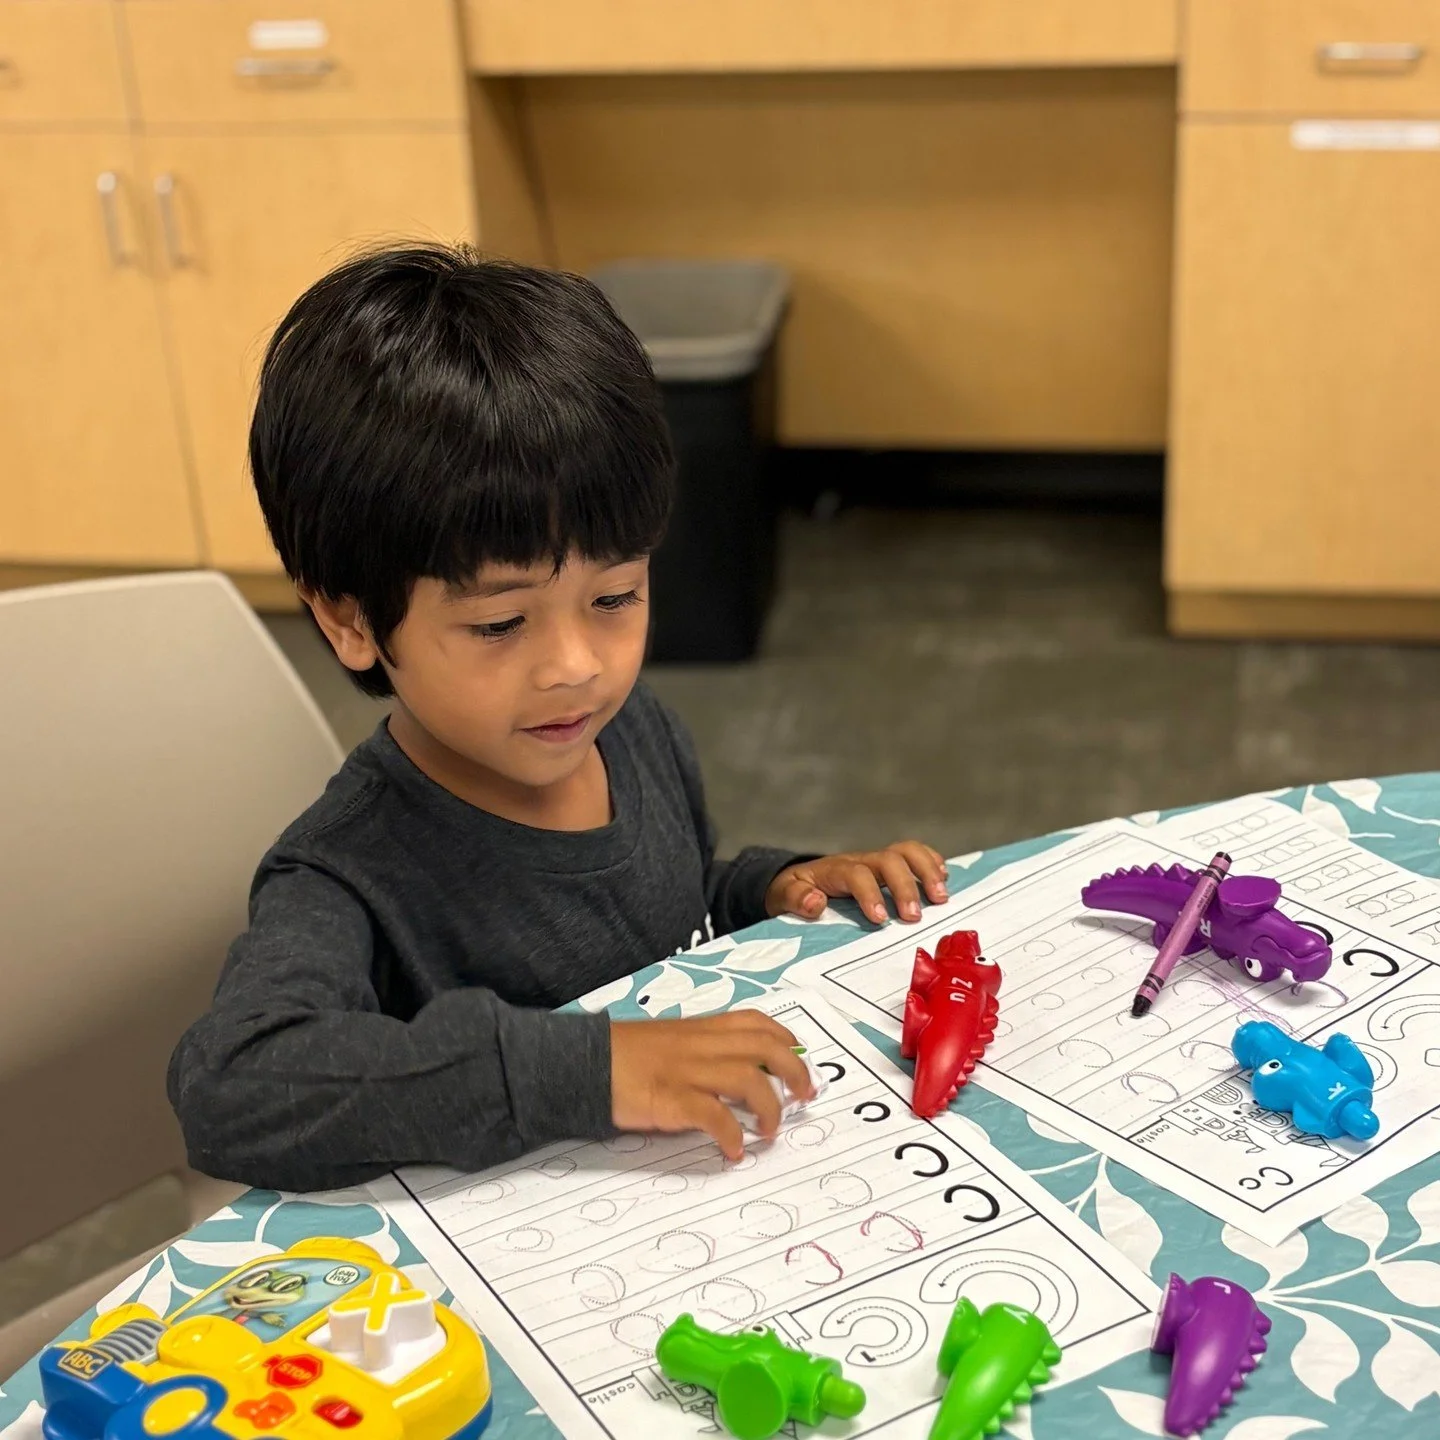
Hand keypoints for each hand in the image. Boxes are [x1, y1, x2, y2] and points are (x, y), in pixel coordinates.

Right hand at [610, 1011, 814, 1159]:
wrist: (586, 1062)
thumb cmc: (625, 1054)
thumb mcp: (670, 1040)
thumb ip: (701, 1050)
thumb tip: (734, 1074)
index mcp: (701, 1028)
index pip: (756, 1022)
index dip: (786, 1040)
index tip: (800, 1060)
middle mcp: (702, 1045)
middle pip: (765, 1048)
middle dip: (794, 1071)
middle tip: (803, 1096)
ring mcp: (688, 1071)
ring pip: (749, 1079)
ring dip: (769, 1107)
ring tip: (769, 1131)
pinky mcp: (672, 1099)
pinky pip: (714, 1116)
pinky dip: (730, 1135)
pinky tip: (732, 1151)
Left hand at [766, 840, 948, 924]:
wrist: (802, 878)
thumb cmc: (798, 890)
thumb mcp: (785, 895)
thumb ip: (797, 898)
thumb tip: (815, 903)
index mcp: (836, 870)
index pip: (856, 874)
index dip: (869, 894)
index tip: (880, 919)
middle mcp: (861, 861)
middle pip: (889, 860)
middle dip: (905, 886)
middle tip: (914, 917)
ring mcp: (878, 861)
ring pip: (907, 851)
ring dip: (927, 871)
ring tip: (941, 898)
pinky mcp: (891, 866)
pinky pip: (916, 854)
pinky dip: (933, 862)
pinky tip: (945, 880)